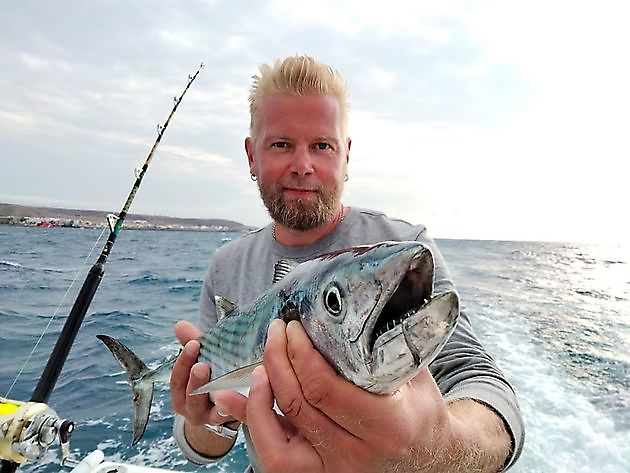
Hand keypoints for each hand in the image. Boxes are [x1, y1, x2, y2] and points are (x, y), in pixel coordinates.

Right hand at [170, 320, 246, 456]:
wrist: (226, 407)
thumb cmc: (212, 376)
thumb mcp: (202, 360)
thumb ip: (192, 344)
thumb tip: (180, 324)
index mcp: (181, 392)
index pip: (178, 378)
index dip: (184, 361)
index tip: (194, 343)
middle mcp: (191, 408)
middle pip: (190, 395)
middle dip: (196, 380)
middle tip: (203, 365)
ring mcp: (208, 418)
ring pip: (206, 408)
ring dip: (213, 394)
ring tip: (220, 384)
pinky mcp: (227, 422)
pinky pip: (228, 417)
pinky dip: (230, 409)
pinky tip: (237, 401)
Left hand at [244, 319, 453, 472]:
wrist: (430, 457)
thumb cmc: (419, 412)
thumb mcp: (413, 374)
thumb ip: (386, 344)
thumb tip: (348, 307)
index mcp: (387, 425)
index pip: (324, 388)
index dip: (299, 353)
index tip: (294, 328)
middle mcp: (358, 455)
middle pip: (299, 405)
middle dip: (278, 360)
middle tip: (277, 333)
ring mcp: (335, 471)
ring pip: (277, 440)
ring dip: (260, 396)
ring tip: (261, 366)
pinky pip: (274, 459)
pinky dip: (255, 425)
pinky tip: (244, 399)